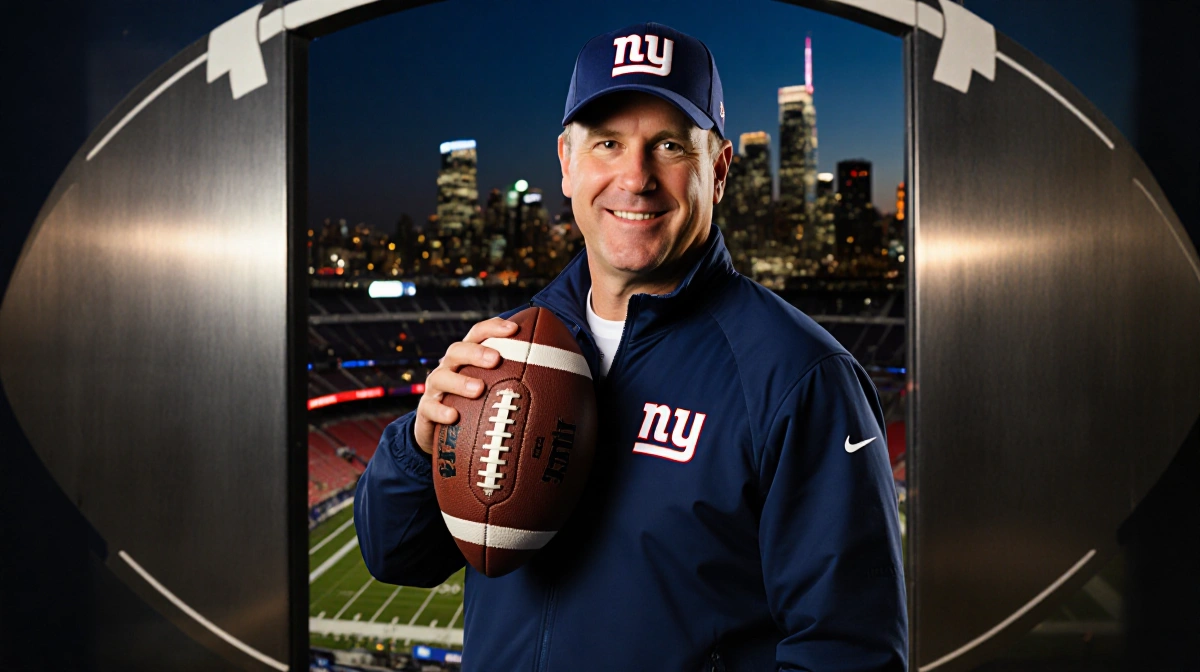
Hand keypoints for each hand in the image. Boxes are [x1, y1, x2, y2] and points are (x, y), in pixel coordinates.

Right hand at [413, 317, 518, 454]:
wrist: (441, 431)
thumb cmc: (477, 405)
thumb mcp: (496, 389)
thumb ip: (521, 381)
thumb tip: (569, 384)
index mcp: (468, 357)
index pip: (478, 334)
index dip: (493, 328)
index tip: (514, 329)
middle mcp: (449, 367)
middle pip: (457, 350)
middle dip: (476, 352)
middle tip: (496, 359)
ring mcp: (436, 388)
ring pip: (441, 377)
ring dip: (460, 381)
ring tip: (479, 389)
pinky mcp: (425, 411)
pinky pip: (429, 408)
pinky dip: (441, 411)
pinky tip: (454, 417)